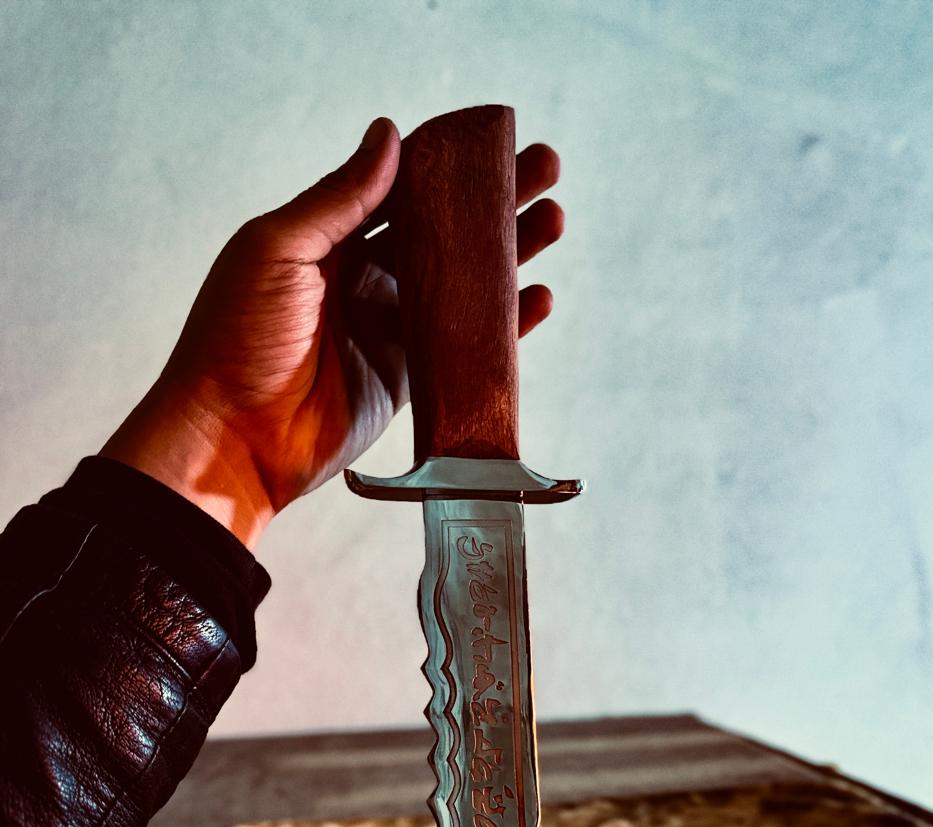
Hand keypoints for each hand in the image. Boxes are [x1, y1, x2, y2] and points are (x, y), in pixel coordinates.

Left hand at [99, 116, 564, 549]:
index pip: (398, 188)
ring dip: (509, 254)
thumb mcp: (280, 250)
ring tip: (553, 222)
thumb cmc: (236, 340)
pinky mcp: (405, 379)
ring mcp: (386, 329)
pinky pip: (462, 344)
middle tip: (544, 170)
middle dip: (494, 202)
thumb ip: (339, 198)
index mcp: (325, 239)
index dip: (448, 164)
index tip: (495, 141)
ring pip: (460, 284)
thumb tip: (389, 135)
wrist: (233, 439)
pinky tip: (537, 298)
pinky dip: (503, 324)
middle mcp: (359, 278)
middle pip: (441, 231)